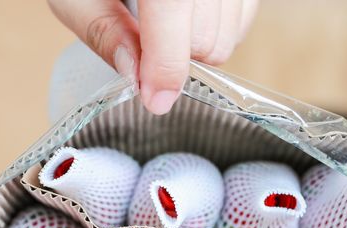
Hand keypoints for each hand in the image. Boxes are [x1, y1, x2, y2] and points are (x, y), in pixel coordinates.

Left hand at [48, 0, 258, 114]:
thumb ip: (102, 30)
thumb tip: (134, 75)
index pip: (174, 10)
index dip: (166, 63)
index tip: (155, 99)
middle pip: (206, 35)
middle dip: (173, 57)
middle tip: (143, 45)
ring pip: (230, 34)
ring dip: (195, 47)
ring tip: (162, 26)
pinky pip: (244, 18)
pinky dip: (218, 31)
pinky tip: (187, 20)